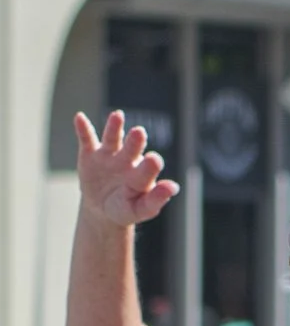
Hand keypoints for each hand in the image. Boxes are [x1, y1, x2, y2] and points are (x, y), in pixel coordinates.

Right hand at [75, 111, 175, 228]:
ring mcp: (109, 155)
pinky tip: (79, 118)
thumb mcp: (138, 209)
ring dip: (114, 127)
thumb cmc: (125, 207)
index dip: (150, 167)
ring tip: (117, 116)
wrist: (102, 206)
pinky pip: (87, 139)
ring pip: (113, 139)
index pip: (147, 171)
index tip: (154, 160)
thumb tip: (174, 187)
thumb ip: (154, 200)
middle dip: (135, 142)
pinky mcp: (90, 154)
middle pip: (132, 150)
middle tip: (139, 132)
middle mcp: (128, 161)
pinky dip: (83, 128)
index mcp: (142, 175)